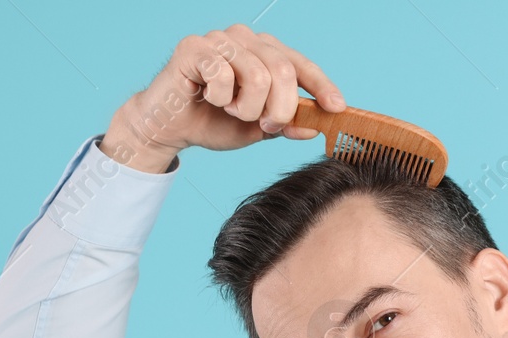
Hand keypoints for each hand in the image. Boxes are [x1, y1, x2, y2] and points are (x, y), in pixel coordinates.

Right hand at [99, 24, 344, 172]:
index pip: (300, 64)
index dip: (321, 85)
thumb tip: (315, 127)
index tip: (337, 108)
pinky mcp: (193, 47)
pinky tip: (209, 98)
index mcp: (264, 52)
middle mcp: (245, 38)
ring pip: (258, 75)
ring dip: (248, 108)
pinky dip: (221, 98)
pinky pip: (223, 74)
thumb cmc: (214, 121)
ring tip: (232, 111)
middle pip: (284, 71)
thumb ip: (287, 123)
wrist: (171, 128)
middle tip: (265, 126)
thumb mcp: (259, 128)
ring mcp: (219, 39)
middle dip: (280, 109)